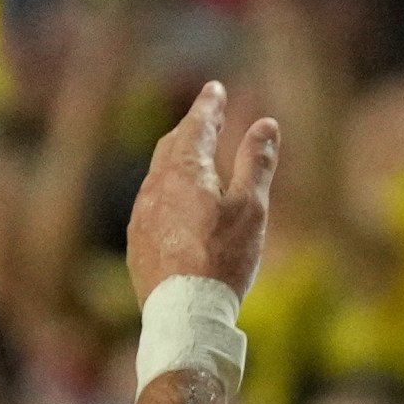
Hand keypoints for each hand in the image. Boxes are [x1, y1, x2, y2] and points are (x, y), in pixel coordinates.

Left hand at [125, 81, 279, 297]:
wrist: (184, 314)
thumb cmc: (224, 258)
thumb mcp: (251, 208)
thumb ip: (255, 163)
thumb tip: (265, 125)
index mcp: (185, 172)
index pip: (196, 125)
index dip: (208, 105)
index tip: (215, 88)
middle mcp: (155, 187)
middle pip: (172, 145)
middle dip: (191, 127)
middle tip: (207, 116)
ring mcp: (141, 215)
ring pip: (158, 174)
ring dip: (177, 159)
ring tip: (193, 157)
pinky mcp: (137, 241)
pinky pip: (152, 203)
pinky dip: (168, 190)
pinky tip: (177, 204)